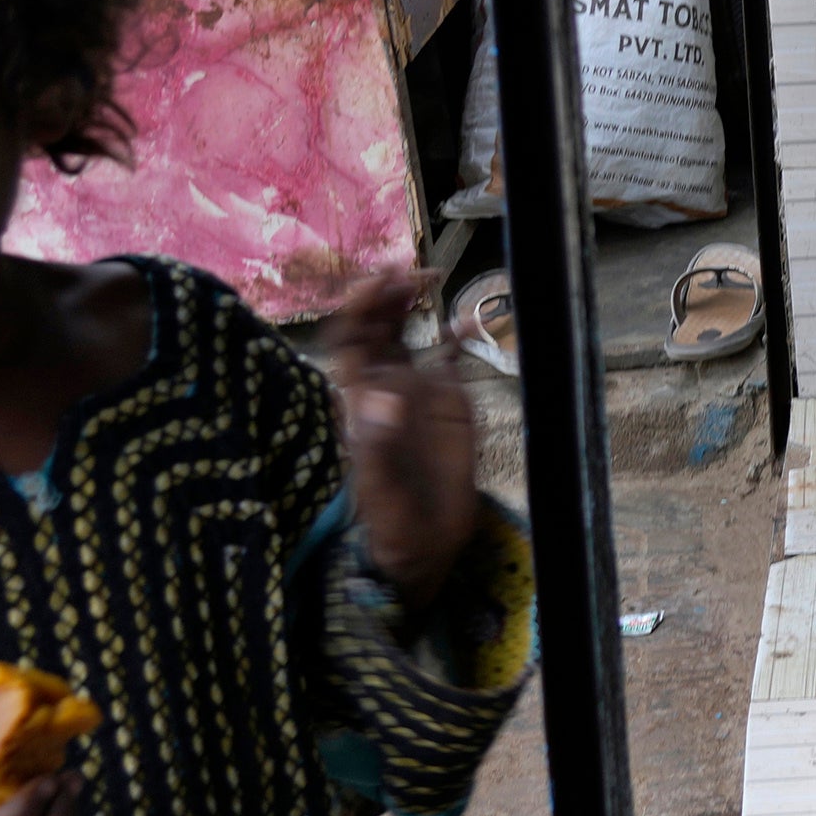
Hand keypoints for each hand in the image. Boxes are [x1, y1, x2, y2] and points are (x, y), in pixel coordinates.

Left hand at [328, 264, 478, 610]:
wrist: (424, 545)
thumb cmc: (393, 520)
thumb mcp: (382, 485)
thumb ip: (381, 442)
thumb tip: (385, 398)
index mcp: (359, 399)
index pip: (349, 341)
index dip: (358, 308)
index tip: (377, 281)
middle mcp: (384, 386)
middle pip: (375, 327)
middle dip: (385, 294)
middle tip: (408, 270)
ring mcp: (416, 391)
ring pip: (404, 333)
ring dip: (410, 303)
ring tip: (429, 276)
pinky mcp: (449, 403)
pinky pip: (447, 357)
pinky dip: (455, 334)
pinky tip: (466, 317)